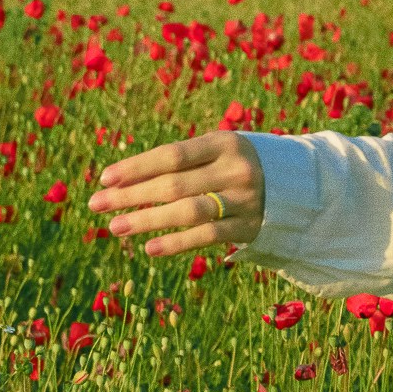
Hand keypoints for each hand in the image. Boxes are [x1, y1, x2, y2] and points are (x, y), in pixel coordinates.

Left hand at [88, 129, 262, 260]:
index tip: (105, 179)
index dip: (136, 167)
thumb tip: (122, 181)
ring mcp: (245, 200)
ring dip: (147, 221)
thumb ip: (180, 162)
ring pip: (188, 212)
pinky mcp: (249, 227)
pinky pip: (207, 236)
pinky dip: (177, 243)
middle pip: (174, 185)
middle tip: (96, 204)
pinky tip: (149, 249)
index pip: (171, 155)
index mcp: (224, 143)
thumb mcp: (217, 152)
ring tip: (115, 228)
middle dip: (131, 195)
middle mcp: (236, 169)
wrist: (296, 187)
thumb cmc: (237, 165)